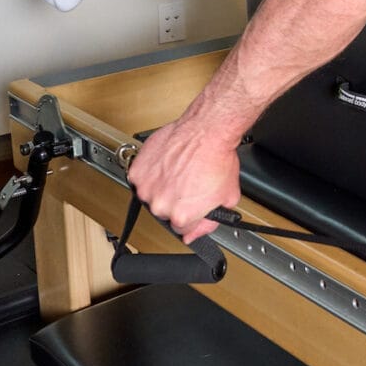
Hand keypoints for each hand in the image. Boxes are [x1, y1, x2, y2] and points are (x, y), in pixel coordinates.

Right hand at [126, 119, 240, 242]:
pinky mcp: (138, 171)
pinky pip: (142, 178)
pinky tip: (168, 164)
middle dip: (178, 201)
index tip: (195, 208)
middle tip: (190, 184)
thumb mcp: (228, 197)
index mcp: (182, 216)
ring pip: (153, 195)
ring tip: (180, 172)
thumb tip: (194, 234)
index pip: (183, 229)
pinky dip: (152, 173)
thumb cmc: (218, 158)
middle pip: (167, 212)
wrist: (207, 131)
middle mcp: (161, 205)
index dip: (193, 218)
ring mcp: (147, 188)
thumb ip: (211, 221)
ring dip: (163, 187)